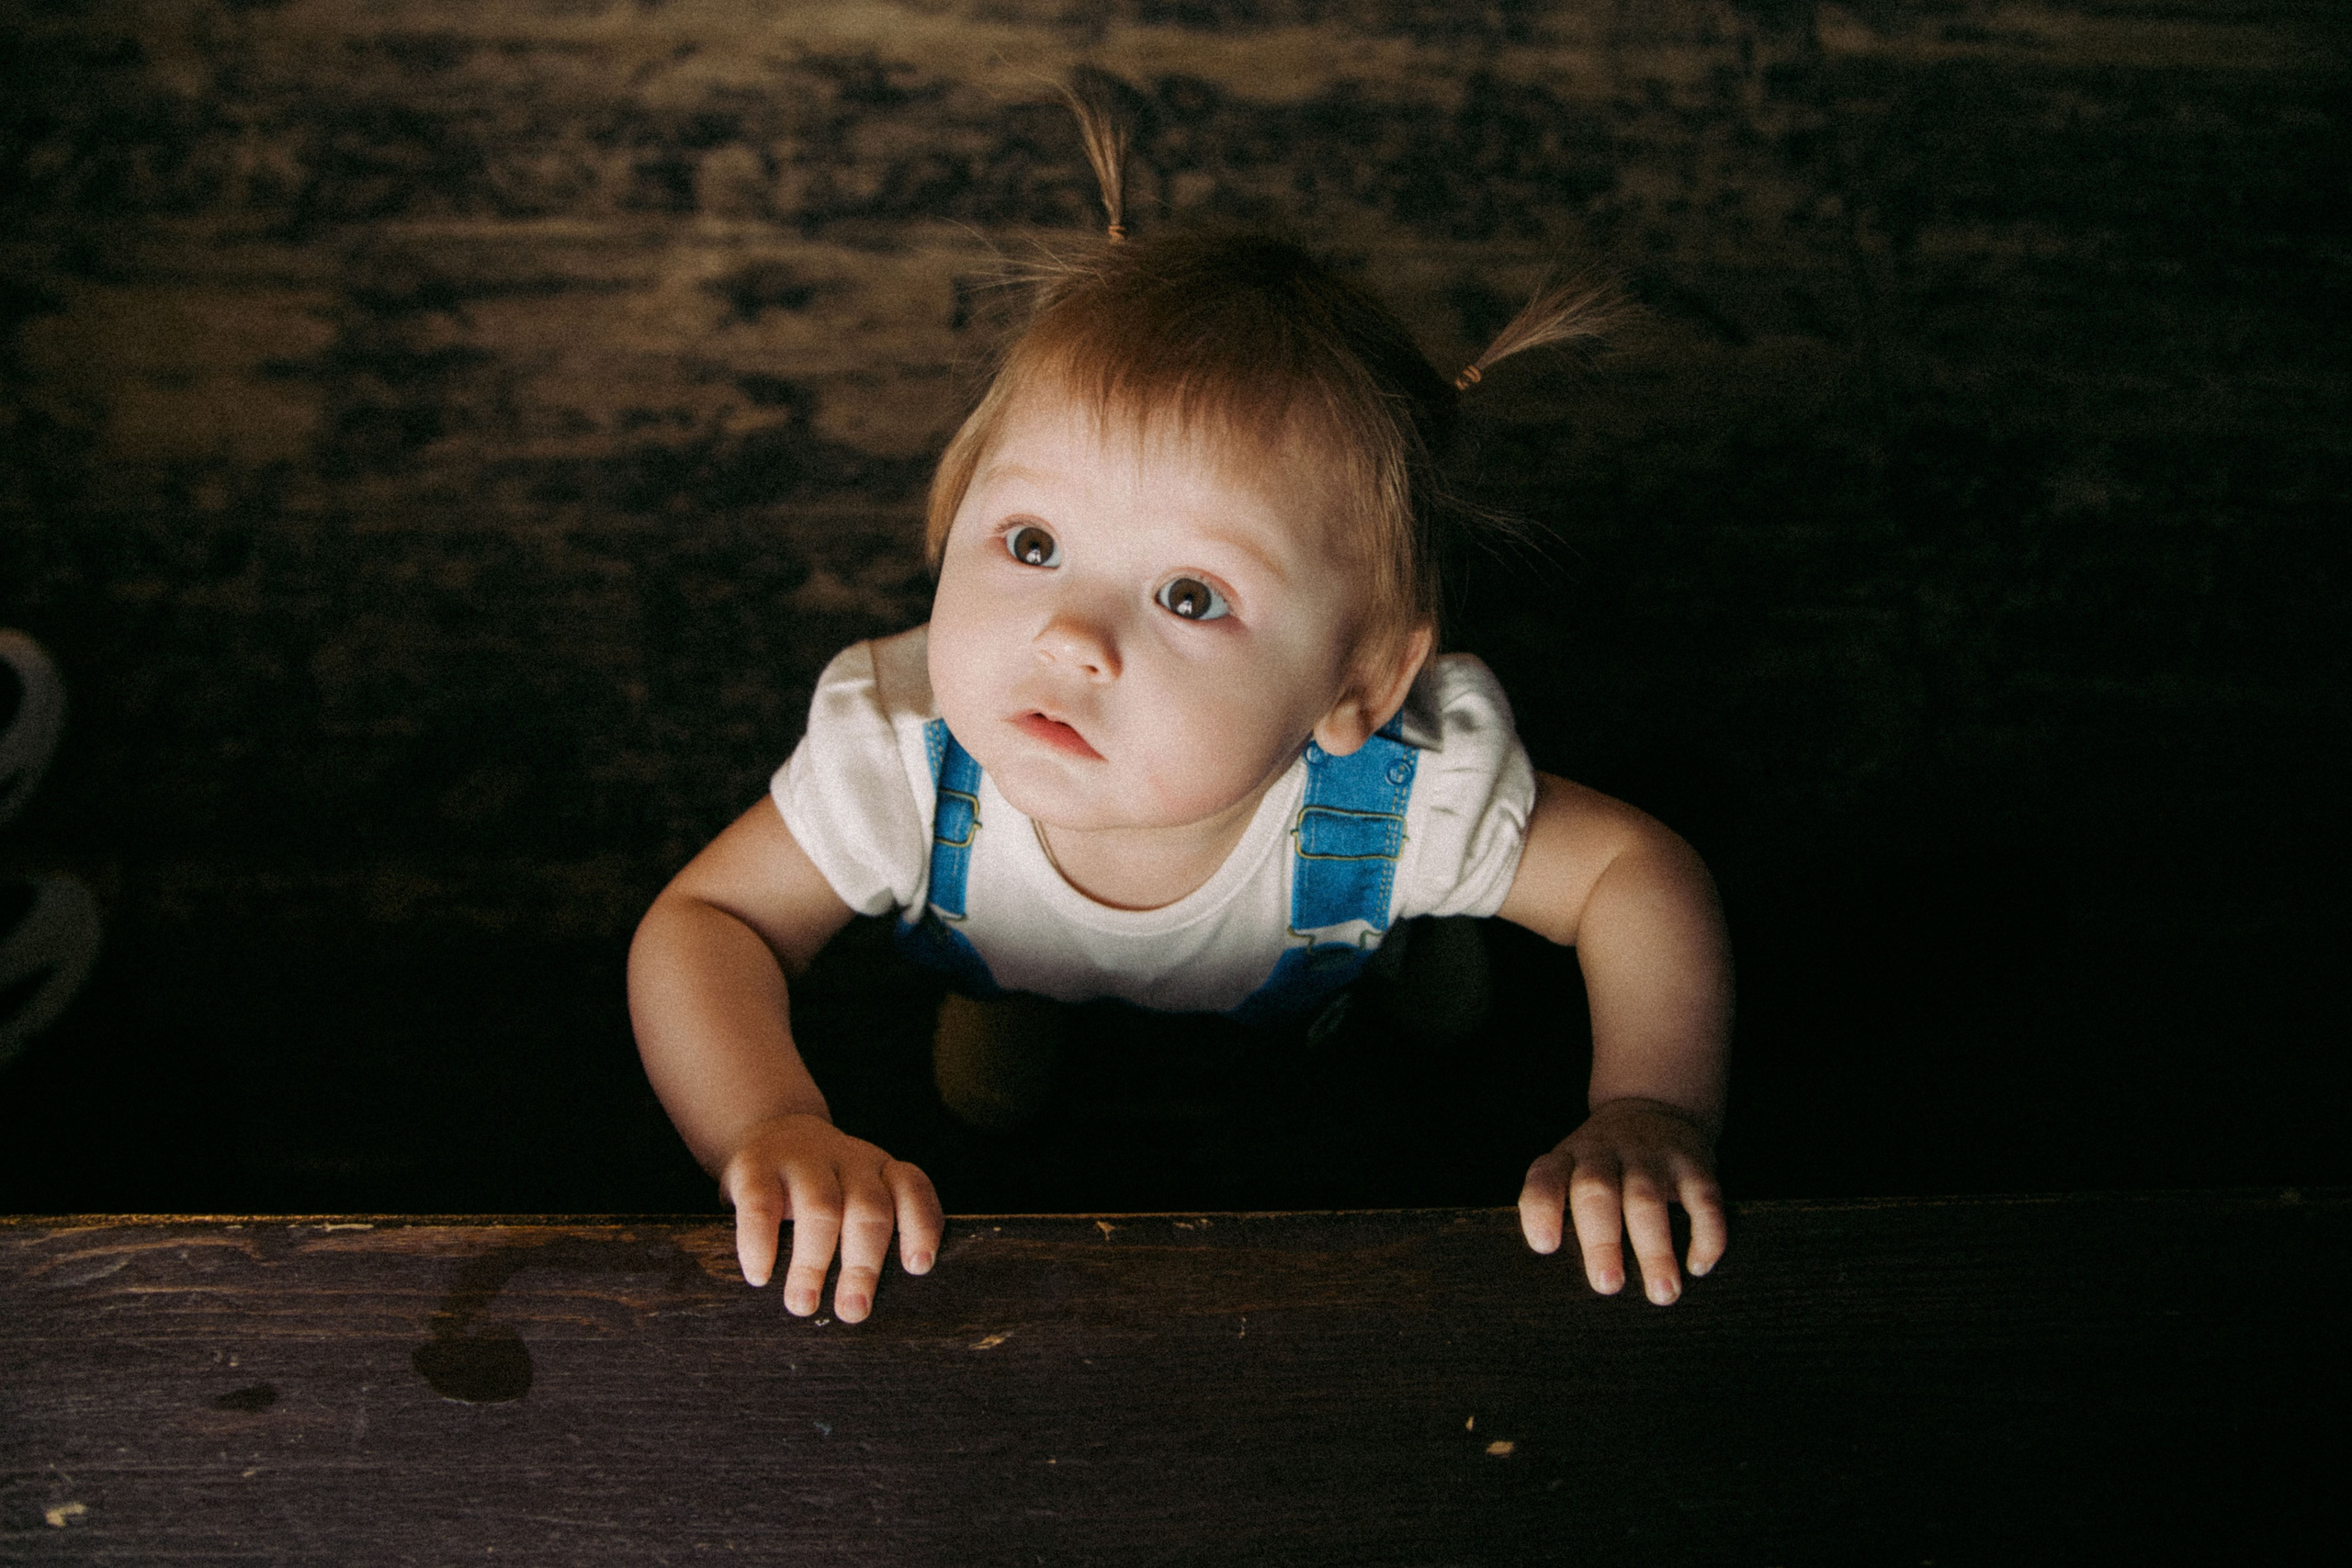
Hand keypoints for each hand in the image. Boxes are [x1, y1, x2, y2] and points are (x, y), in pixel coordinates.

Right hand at [720, 1113, 942, 1322]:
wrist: (766, 1133)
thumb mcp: (852, 1196)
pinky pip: (761, 1205)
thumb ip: (868, 1235)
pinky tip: (760, 1275)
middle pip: (868, 1209)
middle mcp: (849, 1161)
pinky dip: (760, 1243)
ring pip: (820, 1208)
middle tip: (853, 1311)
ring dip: (813, 1262)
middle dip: (863, 1265)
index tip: (918, 1266)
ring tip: (803, 1304)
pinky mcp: (756, 1167)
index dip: (920, 1225)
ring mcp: (803, 1161)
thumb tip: (866, 1305)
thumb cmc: (819, 1188)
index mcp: (880, 1171)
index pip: (912, 1189)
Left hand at [1518, 1098, 1725, 1304]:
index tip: (1545, 1246)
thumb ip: (1566, 1211)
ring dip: (1655, 1250)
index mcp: (1569, 1158)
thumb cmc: (1605, 1164)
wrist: (1655, 1105)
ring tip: (1662, 1292)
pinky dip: (1704, 1234)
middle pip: (1596, 1192)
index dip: (1542, 1209)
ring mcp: (1650, 1155)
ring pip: (1646, 1200)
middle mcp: (1605, 1153)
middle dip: (1601, 1242)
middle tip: (1608, 1286)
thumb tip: (1563, 1284)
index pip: (1545, 1179)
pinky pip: (1703, 1199)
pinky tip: (1698, 1266)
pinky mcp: (1693, 1162)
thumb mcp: (1574, 1169)